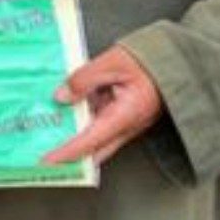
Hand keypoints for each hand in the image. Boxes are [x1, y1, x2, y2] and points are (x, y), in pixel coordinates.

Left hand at [41, 45, 163, 166]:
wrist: (175, 59)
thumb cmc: (148, 60)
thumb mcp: (112, 62)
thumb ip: (84, 79)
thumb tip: (61, 96)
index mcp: (125, 115)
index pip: (90, 141)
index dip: (67, 152)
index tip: (47, 160)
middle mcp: (127, 126)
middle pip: (94, 150)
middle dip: (69, 157)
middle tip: (44, 156)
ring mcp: (127, 123)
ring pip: (97, 139)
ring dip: (75, 139)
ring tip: (49, 135)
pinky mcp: (125, 116)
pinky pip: (101, 125)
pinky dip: (83, 123)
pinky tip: (67, 113)